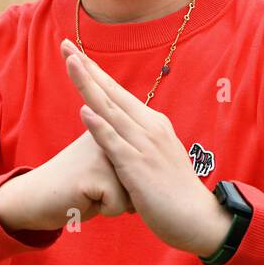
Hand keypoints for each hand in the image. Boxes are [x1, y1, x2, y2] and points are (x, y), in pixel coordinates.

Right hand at [0, 128, 135, 233]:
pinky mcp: (95, 173)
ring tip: (92, 192)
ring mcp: (102, 151)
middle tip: (97, 186)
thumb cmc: (77, 187)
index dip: (131, 179)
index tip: (109, 176)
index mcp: (115, 128)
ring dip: (117, 202)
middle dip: (126, 192)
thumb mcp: (107, 164)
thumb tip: (158, 168)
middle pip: (143, 177)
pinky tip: (85, 198)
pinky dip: (106, 210)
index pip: (145, 161)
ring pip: (134, 192)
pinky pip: (119, 205)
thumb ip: (129, 157)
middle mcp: (110, 134)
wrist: (35, 198)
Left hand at [59, 38, 227, 254]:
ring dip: (89, 86)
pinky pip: (115, 143)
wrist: (198, 219)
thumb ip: (141, 144)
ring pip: (110, 110)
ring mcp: (144, 145)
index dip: (95, 72)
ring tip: (71, 64)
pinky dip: (99, 125)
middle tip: (65, 45)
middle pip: (112, 93)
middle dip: (87, 68)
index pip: (118, 93)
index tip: (75, 54)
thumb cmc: (174, 193)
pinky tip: (84, 110)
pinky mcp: (138, 167)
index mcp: (153, 124)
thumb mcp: (157, 159)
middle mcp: (149, 128)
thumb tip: (124, 136)